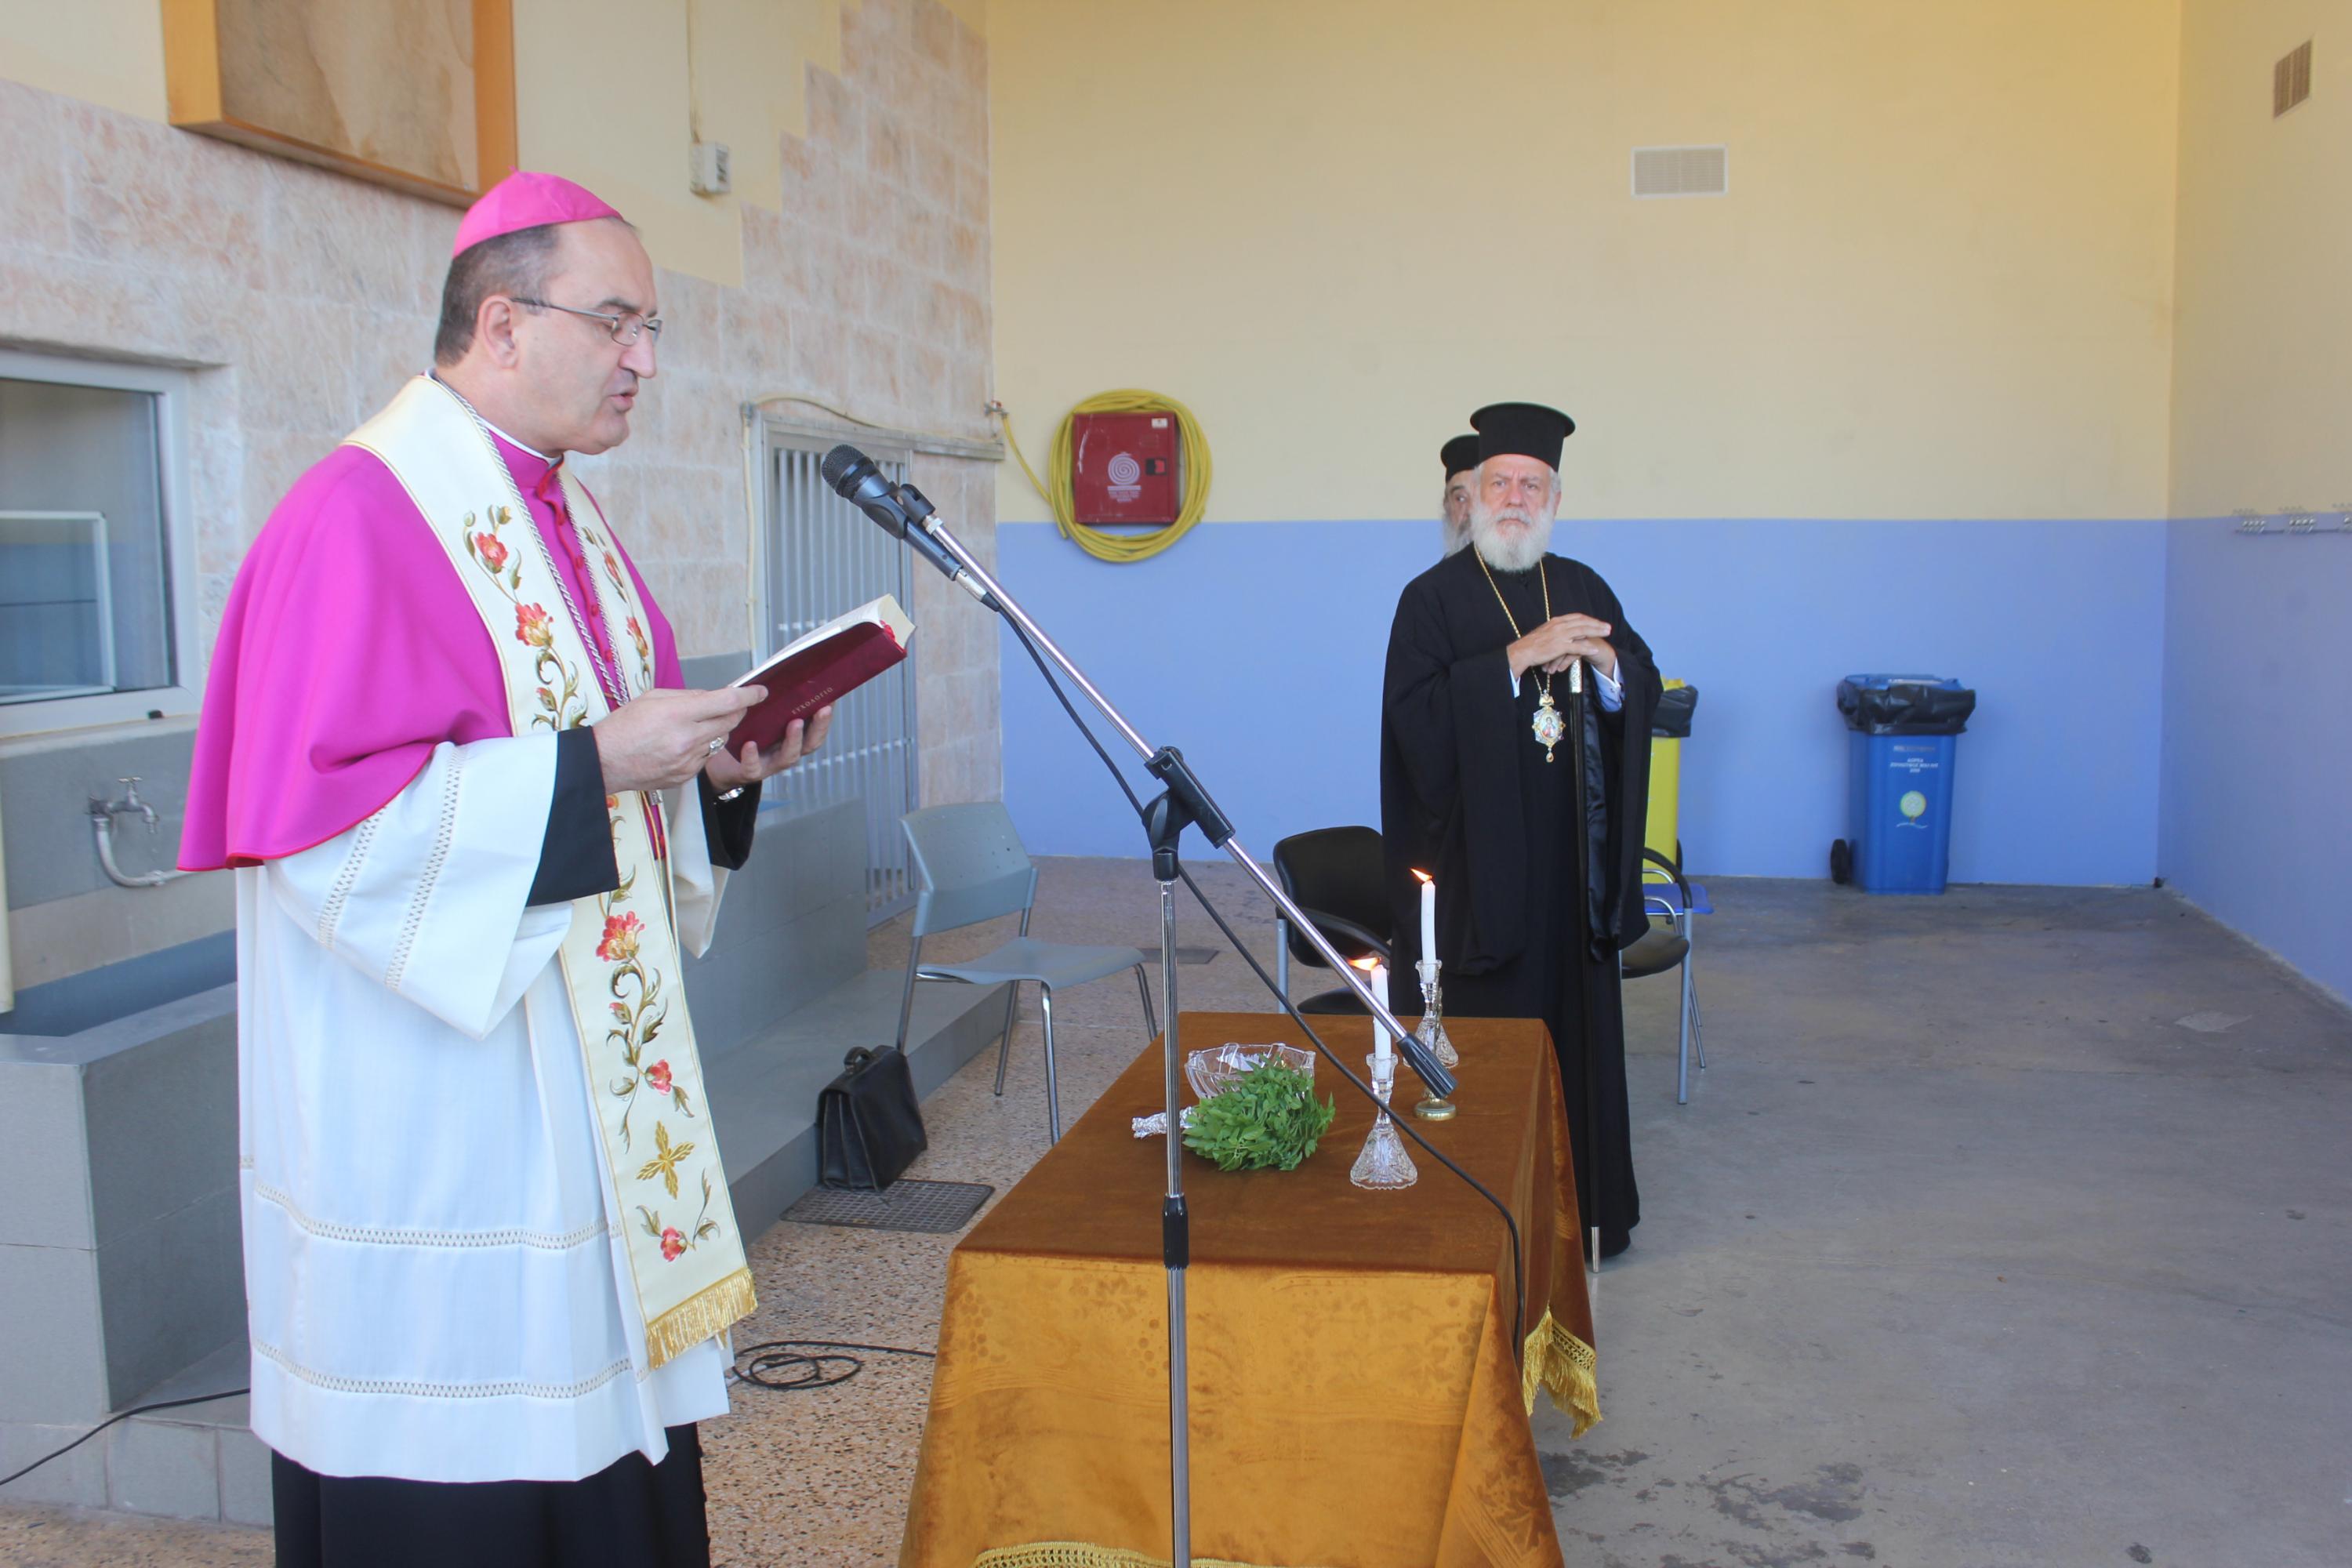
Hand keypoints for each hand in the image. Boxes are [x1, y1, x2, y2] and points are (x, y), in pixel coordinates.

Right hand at [592, 686, 766, 794]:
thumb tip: (713, 697)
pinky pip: (705, 758)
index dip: (748, 695)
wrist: (604, 762)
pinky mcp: (686, 776)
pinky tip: (679, 746)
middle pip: (729, 722)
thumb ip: (687, 696)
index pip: (726, 701)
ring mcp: (688, 761)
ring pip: (718, 741)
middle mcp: (688, 739)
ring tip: (689, 727)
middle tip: (729, 705)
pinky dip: (700, 749)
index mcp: (678, 714)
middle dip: (734, 712)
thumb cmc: (623, 727)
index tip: (760, 692)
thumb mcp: (652, 698)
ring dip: (713, 731)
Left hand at [704, 704, 833, 792]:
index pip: (815, 727)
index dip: (825, 716)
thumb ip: (768, 693)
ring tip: (795, 723)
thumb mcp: (758, 711)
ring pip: (789, 755)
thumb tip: (778, 665)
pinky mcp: (750, 771)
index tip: (831, 700)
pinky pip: (754, 766)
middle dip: (819, 726)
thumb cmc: (742, 733)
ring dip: (794, 740)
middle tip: (822, 710)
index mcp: (791, 735)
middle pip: (811, 742)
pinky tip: (750, 744)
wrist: (720, 761)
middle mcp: (786, 750)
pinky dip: (752, 756)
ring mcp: (770, 762)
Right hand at [1508, 614, 1615, 679]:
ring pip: (1583, 631)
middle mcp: (1560, 625)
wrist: (1522, 651)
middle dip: (1597, 624)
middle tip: (1608, 627)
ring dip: (1597, 631)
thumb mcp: (1544, 632)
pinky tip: (1595, 649)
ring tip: (1607, 633)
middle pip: (1583, 622)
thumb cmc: (1531, 644)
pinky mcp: (1559, 646)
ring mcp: (1560, 635)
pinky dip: (1587, 647)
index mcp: (1556, 621)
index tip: (1597, 622)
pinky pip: (1577, 646)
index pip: (1577, 617)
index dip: (1589, 619)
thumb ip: (1555, 631)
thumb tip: (1563, 632)